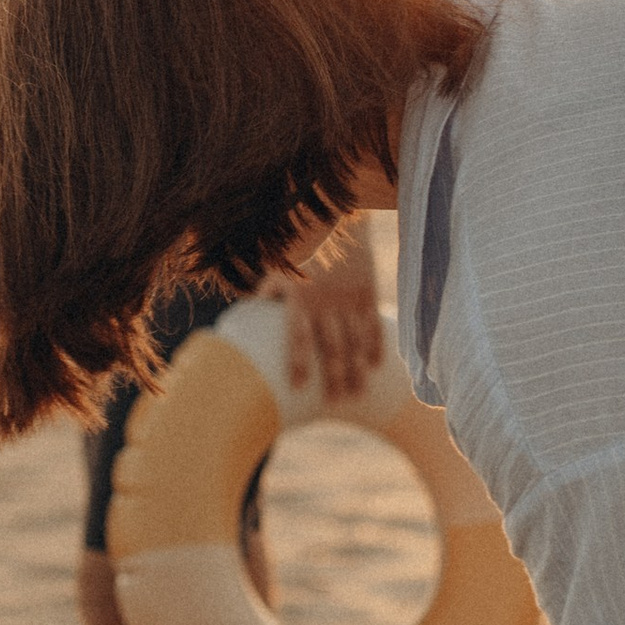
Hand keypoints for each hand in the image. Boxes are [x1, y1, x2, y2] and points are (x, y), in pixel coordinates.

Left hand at [262, 225, 382, 401]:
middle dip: (335, 377)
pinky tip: (375, 367)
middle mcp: (327, 303)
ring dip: (357, 370)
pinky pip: (373, 326)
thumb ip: (268, 293)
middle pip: (333, 348)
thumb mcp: (280, 268)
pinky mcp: (367, 295)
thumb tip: (249, 311)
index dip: (300, 364)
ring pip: (355, 342)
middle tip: (336, 402)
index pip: (300, 338)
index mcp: (301, 299)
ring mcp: (350, 301)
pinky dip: (375, 347)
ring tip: (358, 394)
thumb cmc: (303, 248)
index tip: (300, 388)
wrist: (340, 223)